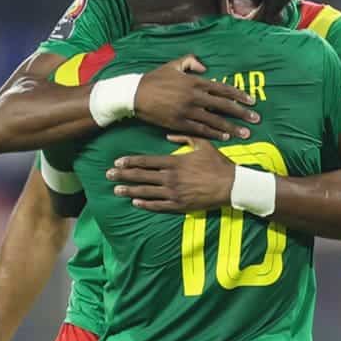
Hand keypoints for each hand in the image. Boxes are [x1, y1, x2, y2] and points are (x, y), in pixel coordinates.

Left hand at [107, 135, 234, 211]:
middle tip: (108, 175)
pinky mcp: (180, 205)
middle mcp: (171, 177)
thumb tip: (168, 135)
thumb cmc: (218, 164)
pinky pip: (159, 205)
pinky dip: (146, 204)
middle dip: (123, 175)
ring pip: (147, 192)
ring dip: (130, 190)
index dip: (130, 162)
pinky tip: (135, 202)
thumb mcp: (203, 144)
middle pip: (141, 176)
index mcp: (174, 162)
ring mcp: (174, 193)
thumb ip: (185, 137)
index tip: (117, 162)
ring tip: (116, 190)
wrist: (233, 185)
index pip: (146, 162)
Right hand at [134, 55, 258, 140]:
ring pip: (214, 120)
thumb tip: (204, 67)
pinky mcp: (178, 122)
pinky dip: (213, 133)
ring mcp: (187, 111)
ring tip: (245, 133)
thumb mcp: (172, 65)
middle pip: (223, 106)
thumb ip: (190, 61)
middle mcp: (194, 96)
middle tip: (256, 119)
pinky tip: (224, 136)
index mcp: (194, 81)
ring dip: (231, 127)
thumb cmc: (153, 79)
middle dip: (241, 113)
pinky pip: (200, 129)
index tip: (251, 101)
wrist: (134, 94)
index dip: (238, 95)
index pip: (222, 89)